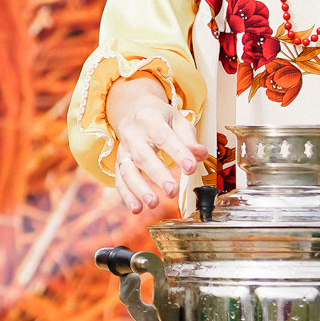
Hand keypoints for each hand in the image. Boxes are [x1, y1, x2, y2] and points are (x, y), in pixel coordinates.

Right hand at [105, 76, 204, 214]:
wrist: (135, 112)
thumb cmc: (162, 119)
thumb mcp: (178, 121)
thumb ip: (189, 139)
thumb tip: (200, 154)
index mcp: (150, 118)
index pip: (163, 137)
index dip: (177, 152)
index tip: (191, 168)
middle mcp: (133, 133)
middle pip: (143, 155)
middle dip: (157, 175)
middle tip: (172, 191)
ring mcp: (123, 149)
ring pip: (128, 170)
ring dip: (139, 189)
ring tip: (152, 204)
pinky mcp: (119, 162)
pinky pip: (120, 180)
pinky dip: (127, 195)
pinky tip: (137, 208)